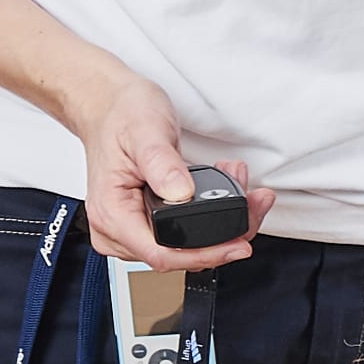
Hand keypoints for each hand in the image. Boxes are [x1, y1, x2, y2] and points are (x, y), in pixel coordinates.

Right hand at [65, 71, 249, 273]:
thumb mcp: (145, 131)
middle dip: (223, 234)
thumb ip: (162, 163)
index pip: (162, 254)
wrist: (110, 107)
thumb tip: (181, 193)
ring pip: (185, 249)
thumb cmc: (121, 116)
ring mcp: (132, 230)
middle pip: (179, 256)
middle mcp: (117, 230)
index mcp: (112, 214)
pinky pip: (182, 236)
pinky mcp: (146, 225)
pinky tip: (225, 190)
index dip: (204, 254)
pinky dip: (210, 218)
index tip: (238, 245)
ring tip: (239, 183)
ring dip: (221, 224)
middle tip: (254, 200)